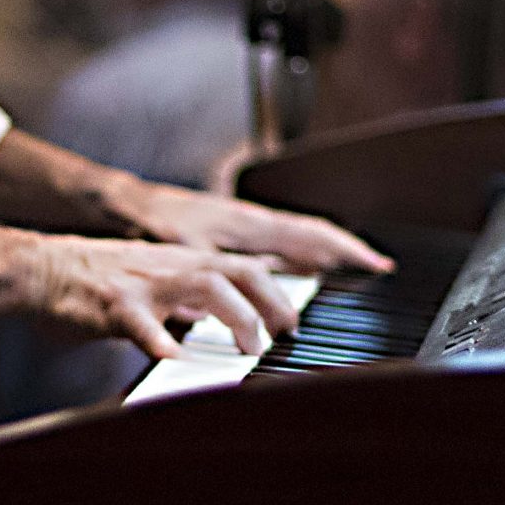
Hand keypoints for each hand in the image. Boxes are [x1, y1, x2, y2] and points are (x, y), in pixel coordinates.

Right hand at [27, 235, 302, 360]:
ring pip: (207, 286)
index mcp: (180, 262)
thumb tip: (212, 316)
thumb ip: (183, 297)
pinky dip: (165, 343)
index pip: (243, 267)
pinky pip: (145, 324)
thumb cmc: (92, 281)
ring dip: (237, 317)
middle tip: (286, 335)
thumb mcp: (149, 280)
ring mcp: (146, 285)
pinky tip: (177, 361)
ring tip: (248, 350)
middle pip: (239, 271)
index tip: (293, 321)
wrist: (41, 269)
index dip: (278, 291)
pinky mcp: (116, 305)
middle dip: (272, 302)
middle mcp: (171, 267)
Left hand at [112, 177, 389, 275]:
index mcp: (250, 224)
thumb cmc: (154, 224)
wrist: (128, 205)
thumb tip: (250, 299)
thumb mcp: (187, 254)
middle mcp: (253, 221)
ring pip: (297, 236)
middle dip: (347, 250)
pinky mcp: (231, 229)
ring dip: (325, 252)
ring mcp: (244, 223)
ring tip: (350, 270)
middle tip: (376, 269)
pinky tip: (300, 267)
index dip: (347, 249)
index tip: (377, 264)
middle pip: (313, 234)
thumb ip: (219, 276)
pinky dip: (298, 252)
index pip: (312, 234)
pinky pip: (277, 240)